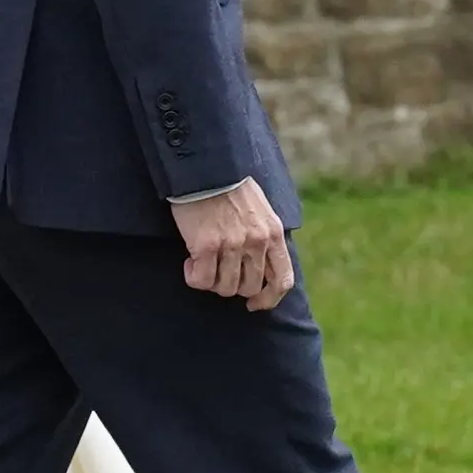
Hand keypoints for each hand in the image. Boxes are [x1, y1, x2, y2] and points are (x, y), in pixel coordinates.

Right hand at [173, 178, 292, 313]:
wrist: (204, 169)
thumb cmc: (229, 188)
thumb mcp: (261, 211)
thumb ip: (264, 237)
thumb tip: (260, 266)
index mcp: (273, 234)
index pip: (282, 280)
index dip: (269, 299)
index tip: (254, 304)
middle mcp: (256, 242)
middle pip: (249, 288)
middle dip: (233, 287)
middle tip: (218, 273)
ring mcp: (232, 244)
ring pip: (225, 288)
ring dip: (212, 282)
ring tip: (202, 265)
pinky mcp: (206, 245)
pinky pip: (201, 280)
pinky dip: (193, 277)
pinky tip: (189, 263)